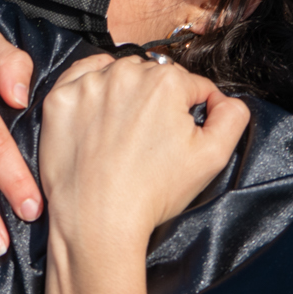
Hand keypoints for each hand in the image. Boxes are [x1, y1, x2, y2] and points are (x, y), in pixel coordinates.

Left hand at [38, 54, 250, 249]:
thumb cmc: (153, 193)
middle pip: (152, 77)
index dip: (191, 112)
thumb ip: (232, 117)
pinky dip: (90, 91)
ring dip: (123, 95)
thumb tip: (226, 100)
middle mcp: (126, 73)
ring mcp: (89, 85)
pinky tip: (97, 118)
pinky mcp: (60, 99)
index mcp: (167, 81)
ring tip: (121, 135)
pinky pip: (80, 79)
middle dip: (156, 102)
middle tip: (149, 141)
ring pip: (117, 76)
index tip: (179, 137)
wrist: (98, 220)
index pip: (191, 85)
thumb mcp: (213, 158)